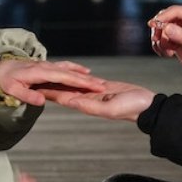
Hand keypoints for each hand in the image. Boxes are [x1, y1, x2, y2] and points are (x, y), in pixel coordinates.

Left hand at [0, 59, 105, 106]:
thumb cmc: (5, 79)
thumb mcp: (12, 89)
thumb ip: (27, 96)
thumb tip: (42, 102)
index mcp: (40, 72)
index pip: (64, 77)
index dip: (80, 81)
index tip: (93, 86)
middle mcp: (46, 67)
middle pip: (70, 73)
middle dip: (87, 79)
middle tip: (103, 86)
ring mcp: (48, 65)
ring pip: (69, 68)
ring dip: (83, 74)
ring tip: (97, 80)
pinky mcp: (48, 66)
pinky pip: (65, 67)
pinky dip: (76, 69)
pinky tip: (83, 71)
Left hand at [40, 79, 154, 121]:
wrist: (147, 105)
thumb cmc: (132, 108)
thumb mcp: (110, 108)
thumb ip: (91, 106)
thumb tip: (71, 101)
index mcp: (87, 103)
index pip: (62, 96)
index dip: (48, 91)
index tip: (34, 86)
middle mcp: (88, 99)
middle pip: (64, 90)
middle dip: (49, 84)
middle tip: (33, 76)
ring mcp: (95, 93)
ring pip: (72, 84)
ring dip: (59, 79)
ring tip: (46, 73)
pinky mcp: (103, 86)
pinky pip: (84, 80)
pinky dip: (74, 76)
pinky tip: (69, 73)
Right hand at [149, 6, 181, 79]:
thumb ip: (181, 36)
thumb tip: (166, 28)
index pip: (174, 11)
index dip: (162, 17)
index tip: (153, 25)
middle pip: (164, 18)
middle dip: (160, 31)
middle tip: (158, 42)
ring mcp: (180, 26)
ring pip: (160, 28)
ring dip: (160, 41)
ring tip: (168, 52)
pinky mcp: (175, 36)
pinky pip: (161, 37)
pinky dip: (160, 45)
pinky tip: (167, 53)